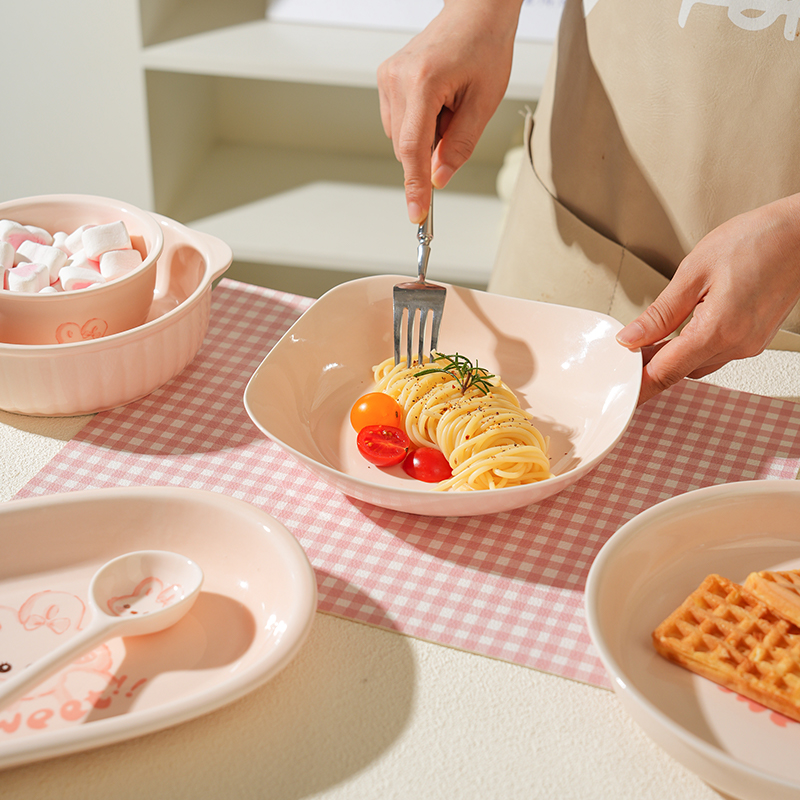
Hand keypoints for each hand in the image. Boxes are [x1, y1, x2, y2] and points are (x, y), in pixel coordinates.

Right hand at [377, 0, 522, 222]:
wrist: (475, 12)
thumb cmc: (484, 47)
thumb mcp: (484, 102)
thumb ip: (460, 145)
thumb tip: (440, 179)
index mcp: (424, 82)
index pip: (413, 149)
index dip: (415, 186)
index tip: (416, 213)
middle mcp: (397, 79)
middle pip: (406, 147)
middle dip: (430, 152)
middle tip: (457, 123)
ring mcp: (387, 78)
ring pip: (401, 138)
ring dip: (425, 137)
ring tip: (449, 106)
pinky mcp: (386, 79)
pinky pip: (398, 122)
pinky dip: (418, 124)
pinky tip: (436, 102)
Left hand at [616, 194, 799, 403]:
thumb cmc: (755, 241)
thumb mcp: (692, 272)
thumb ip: (659, 314)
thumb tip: (631, 338)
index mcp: (718, 331)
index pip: (665, 372)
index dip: (637, 382)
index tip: (619, 387)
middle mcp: (738, 345)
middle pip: (680, 372)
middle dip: (651, 366)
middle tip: (626, 351)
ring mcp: (750, 345)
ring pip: (697, 365)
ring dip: (673, 357)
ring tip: (650, 339)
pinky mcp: (755, 338)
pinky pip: (716, 353)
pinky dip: (694, 348)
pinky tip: (682, 332)